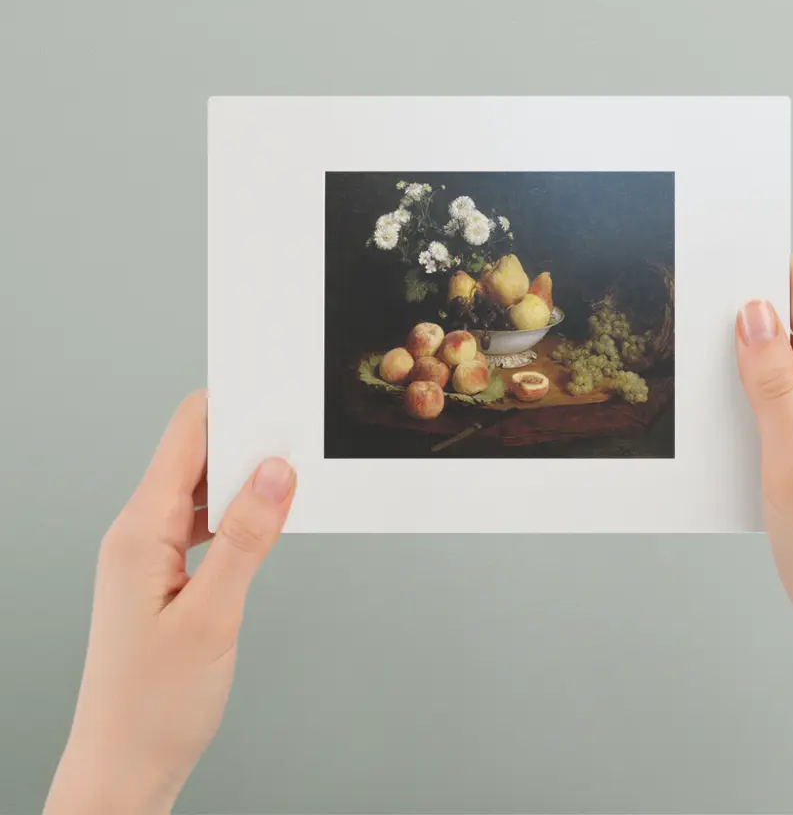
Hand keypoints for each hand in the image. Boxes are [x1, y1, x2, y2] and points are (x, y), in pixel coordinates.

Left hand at [44, 392, 295, 814]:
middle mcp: (138, 532)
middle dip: (247, 440)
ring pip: (202, 488)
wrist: (123, 766)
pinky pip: (203, 521)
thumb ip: (247, 538)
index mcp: (139, 531)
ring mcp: (148, 551)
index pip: (185, 435)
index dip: (231, 407)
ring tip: (291, 481)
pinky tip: (266, 523)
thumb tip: (275, 472)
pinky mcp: (163, 572)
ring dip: (245, 480)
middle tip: (299, 441)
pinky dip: (237, 514)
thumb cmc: (154, 703)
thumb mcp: (213, 616)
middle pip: (195, 454)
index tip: (276, 397)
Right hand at [736, 257, 792, 814]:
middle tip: (694, 322)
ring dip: (755, 356)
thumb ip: (772, 384)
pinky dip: (766, 392)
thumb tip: (753, 312)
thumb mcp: (790, 465)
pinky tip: (734, 415)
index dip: (763, 272)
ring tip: (706, 371)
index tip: (714, 269)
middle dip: (750, 311)